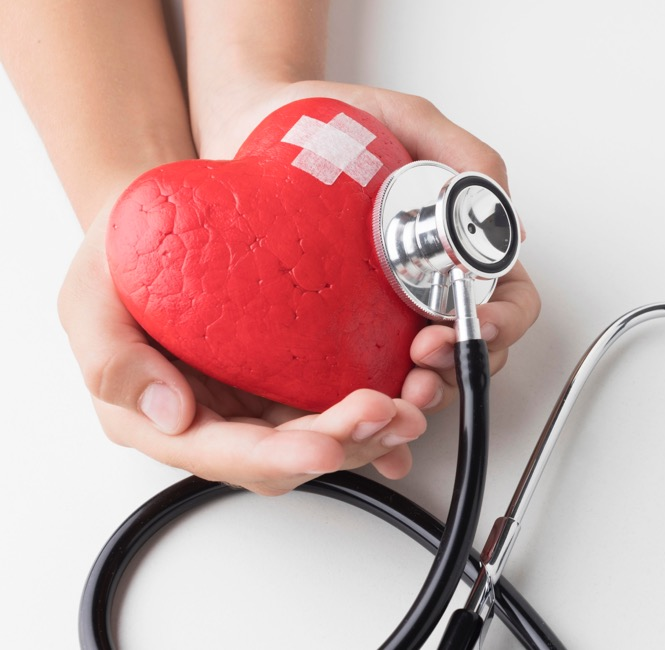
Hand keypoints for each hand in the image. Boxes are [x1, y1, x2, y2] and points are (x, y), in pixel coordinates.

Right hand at [58, 204, 425, 495]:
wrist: (155, 221)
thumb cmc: (118, 258)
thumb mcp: (89, 296)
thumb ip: (110, 358)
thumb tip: (169, 413)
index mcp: (162, 418)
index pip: (224, 453)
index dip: (277, 456)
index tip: (323, 446)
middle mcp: (218, 420)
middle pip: (287, 454)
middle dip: (343, 444)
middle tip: (388, 414)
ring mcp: (259, 400)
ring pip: (324, 436)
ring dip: (374, 432)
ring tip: (414, 404)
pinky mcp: (293, 376)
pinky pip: (341, 400)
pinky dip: (381, 404)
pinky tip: (413, 390)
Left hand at [194, 80, 541, 413]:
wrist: (253, 131)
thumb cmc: (334, 123)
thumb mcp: (408, 121)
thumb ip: (464, 154)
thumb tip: (508, 215)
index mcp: (459, 248)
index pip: (510, 299)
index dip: (505, 319)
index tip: (478, 320)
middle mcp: (429, 287)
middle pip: (476, 349)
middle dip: (461, 367)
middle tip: (427, 361)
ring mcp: (386, 316)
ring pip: (430, 376)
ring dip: (427, 392)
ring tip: (403, 391)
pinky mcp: (341, 336)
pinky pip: (373, 382)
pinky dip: (382, 407)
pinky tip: (372, 412)